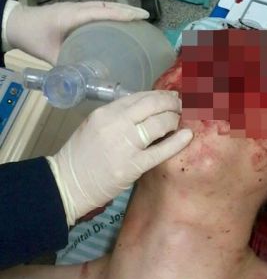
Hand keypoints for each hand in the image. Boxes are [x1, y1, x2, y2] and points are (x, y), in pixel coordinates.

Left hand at [5, 0, 148, 64]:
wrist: (15, 23)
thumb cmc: (31, 36)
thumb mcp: (48, 54)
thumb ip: (67, 66)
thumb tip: (85, 82)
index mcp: (72, 16)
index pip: (101, 11)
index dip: (121, 14)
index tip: (140, 17)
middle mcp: (77, 8)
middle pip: (107, 5)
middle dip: (127, 10)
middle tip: (146, 18)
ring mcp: (76, 8)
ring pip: (103, 5)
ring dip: (120, 9)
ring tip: (138, 18)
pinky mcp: (74, 11)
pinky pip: (97, 9)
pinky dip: (111, 12)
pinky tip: (119, 21)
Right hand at [46, 90, 192, 224]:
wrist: (68, 184)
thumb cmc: (81, 155)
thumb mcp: (94, 125)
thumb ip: (118, 115)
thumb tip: (147, 108)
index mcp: (105, 112)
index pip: (139, 96)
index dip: (159, 94)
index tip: (170, 95)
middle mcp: (115, 124)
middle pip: (152, 105)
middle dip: (171, 103)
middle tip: (182, 105)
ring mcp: (125, 145)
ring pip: (159, 124)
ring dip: (174, 119)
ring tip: (181, 120)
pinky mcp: (133, 166)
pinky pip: (161, 150)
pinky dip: (177, 142)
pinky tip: (187, 136)